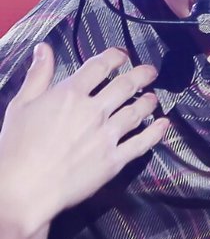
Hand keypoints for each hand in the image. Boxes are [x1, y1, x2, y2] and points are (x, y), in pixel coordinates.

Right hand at [0, 44, 167, 234]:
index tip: (123, 55)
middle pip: (126, 85)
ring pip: (137, 111)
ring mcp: (106, 136)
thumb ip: (38, 75)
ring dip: (149, 102)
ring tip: (154, 98)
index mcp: (70, 94)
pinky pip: (141, 143)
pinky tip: (164, 125)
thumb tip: (44, 49)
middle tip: (150, 71)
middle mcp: (93, 111)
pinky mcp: (113, 160)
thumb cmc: (16, 149)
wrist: (23, 189)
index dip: (116, 56)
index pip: (101, 66)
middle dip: (142, 74)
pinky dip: (155, 133)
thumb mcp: (21, 105)